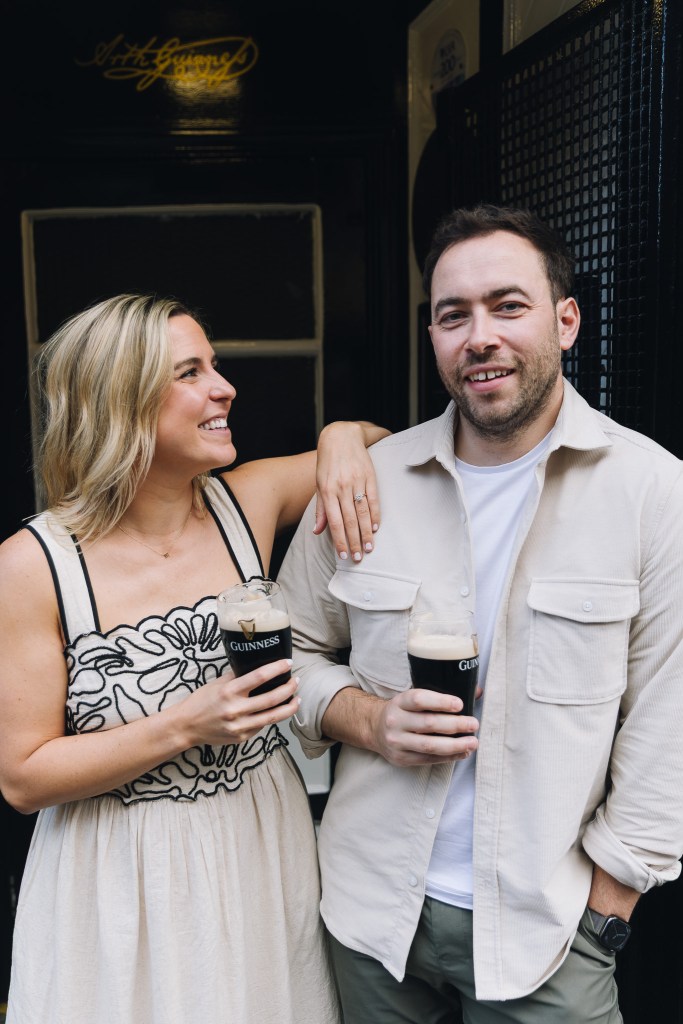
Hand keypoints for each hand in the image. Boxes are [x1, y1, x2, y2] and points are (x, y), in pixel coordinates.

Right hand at [181, 659, 299, 746]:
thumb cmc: (201, 701)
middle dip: (289, 688)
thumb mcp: (217, 683)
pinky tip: (277, 711)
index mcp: (229, 691)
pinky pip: (262, 726)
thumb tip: (257, 666)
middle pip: (272, 698)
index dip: (277, 669)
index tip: (287, 663)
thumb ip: (237, 676)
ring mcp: (239, 726)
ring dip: (289, 707)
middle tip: (296, 681)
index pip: (259, 677)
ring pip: (273, 717)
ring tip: (297, 699)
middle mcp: (236, 709)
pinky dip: (272, 717)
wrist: (186, 726)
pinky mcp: (241, 737)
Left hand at [313, 421, 381, 561]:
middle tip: (358, 557)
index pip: (334, 521)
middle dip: (354, 541)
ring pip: (362, 512)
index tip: (343, 554)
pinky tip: (376, 528)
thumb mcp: (319, 484)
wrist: (341, 436)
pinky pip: (373, 499)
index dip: (339, 539)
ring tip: (368, 548)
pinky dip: (375, 515)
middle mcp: (341, 487)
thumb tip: (317, 532)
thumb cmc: (327, 463)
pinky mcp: (369, 476)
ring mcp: (356, 481)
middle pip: (349, 520)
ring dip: (366, 532)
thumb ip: (320, 509)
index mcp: (327, 491)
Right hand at [370, 687, 478, 766]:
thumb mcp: (412, 698)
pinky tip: (462, 752)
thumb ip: (440, 696)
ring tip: (473, 742)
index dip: (440, 701)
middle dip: (455, 724)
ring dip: (455, 745)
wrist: (375, 729)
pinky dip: (448, 757)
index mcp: (399, 702)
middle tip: (474, 724)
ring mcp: (397, 742)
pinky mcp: (401, 758)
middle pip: (428, 723)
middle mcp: (395, 721)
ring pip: (429, 745)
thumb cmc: (402, 711)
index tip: (460, 704)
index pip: (419, 699)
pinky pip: (428, 759)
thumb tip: (476, 692)